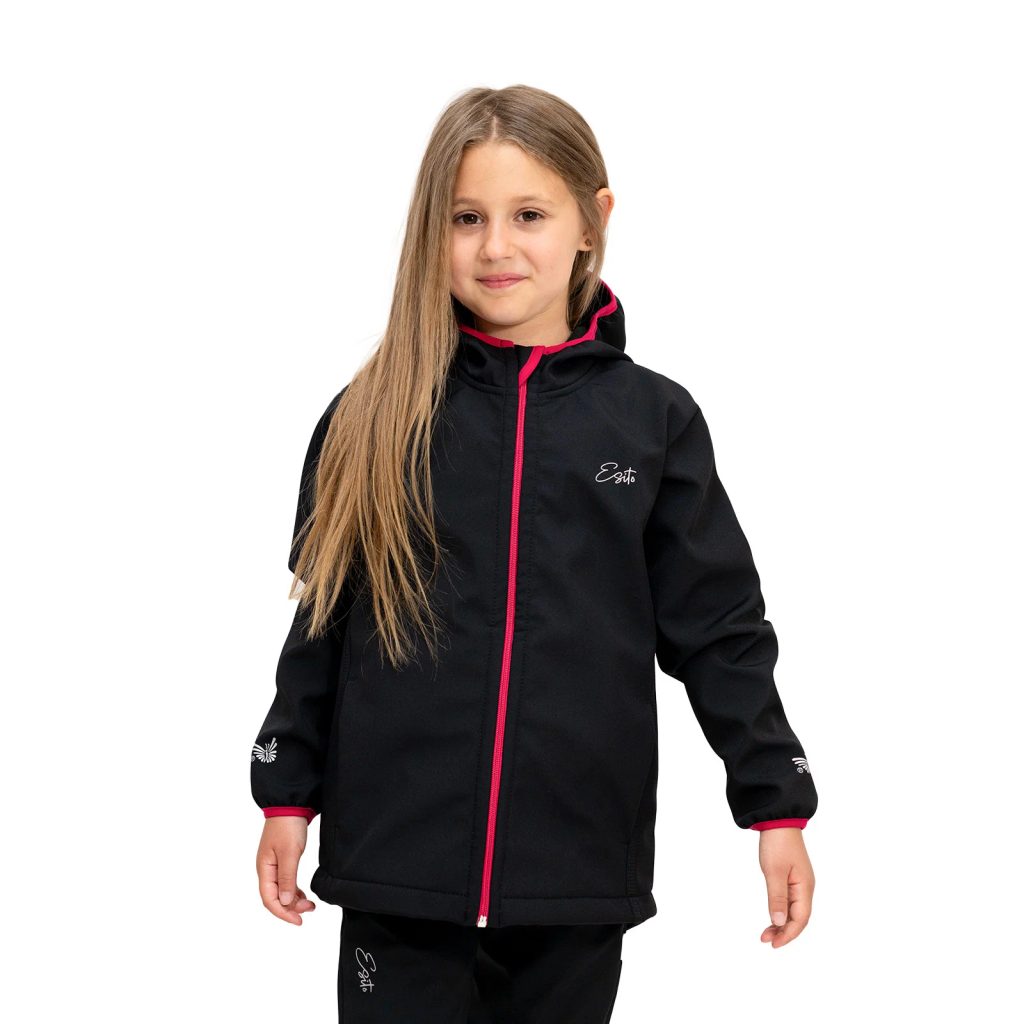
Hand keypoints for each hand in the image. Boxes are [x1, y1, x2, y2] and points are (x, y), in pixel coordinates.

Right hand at [256, 817, 317, 924]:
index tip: (299, 920)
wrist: (291, 805)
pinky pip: (286, 882)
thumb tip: (283, 902)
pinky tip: (304, 894)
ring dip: (293, 900)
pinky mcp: (282, 860)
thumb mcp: (290, 853)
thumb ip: (287, 878)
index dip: (283, 913)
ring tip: (310, 904)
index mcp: (264, 869)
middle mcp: (267, 869)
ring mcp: (274, 865)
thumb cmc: (288, 826)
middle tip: (310, 909)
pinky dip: (294, 890)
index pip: (269, 899)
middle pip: (275, 897)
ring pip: (281, 891)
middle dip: (291, 907)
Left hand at [757, 827, 814, 946]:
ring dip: (782, 924)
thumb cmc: (777, 843)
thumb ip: (777, 898)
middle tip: (766, 940)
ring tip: (766, 933)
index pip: (800, 919)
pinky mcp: (792, 878)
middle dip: (784, 932)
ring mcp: (800, 883)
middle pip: (799, 918)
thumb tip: (780, 923)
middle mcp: (805, 888)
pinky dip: (781, 912)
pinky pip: (790, 901)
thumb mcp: (774, 871)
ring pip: (794, 911)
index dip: (788, 934)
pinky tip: (773, 917)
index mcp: (805, 887)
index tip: (773, 944)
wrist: (778, 820)